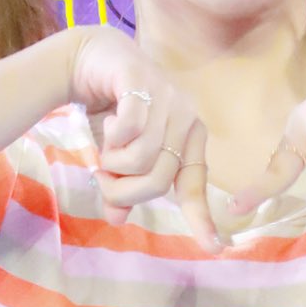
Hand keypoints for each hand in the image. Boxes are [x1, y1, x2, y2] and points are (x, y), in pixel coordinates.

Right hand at [66, 26, 222, 253]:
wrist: (91, 58)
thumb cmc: (110, 111)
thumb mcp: (115, 155)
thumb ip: (121, 185)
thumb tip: (117, 219)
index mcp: (188, 139)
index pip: (195, 185)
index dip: (201, 218)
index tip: (214, 248)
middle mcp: (185, 119)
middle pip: (158, 180)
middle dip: (123, 189)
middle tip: (103, 178)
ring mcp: (167, 99)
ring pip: (142, 158)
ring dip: (112, 163)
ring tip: (104, 148)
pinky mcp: (143, 82)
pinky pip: (130, 129)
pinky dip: (112, 136)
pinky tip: (107, 122)